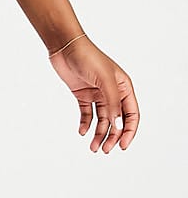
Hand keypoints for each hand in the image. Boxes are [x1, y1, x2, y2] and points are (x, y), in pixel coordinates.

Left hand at [48, 34, 138, 152]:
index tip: (123, 146)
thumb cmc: (88, 58)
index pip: (132, 114)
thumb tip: (118, 125)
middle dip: (112, 136)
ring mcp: (97, 94)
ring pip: (102, 119)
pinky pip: (87, 113)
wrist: (65, 47)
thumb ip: (112, 103)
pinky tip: (82, 132)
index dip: (129, 131)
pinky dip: (85, 124)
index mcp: (124, 87)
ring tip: (93, 147)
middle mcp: (113, 92)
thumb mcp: (104, 80)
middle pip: (117, 120)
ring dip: (98, 133)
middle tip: (104, 150)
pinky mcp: (82, 94)